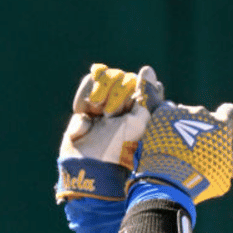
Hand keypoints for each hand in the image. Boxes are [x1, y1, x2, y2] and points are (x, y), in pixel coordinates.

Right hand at [55, 64, 162, 202]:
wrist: (90, 164)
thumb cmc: (119, 146)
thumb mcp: (139, 122)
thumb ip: (147, 95)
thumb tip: (148, 69)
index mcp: (139, 106)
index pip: (134, 81)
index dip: (127, 92)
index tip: (124, 111)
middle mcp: (123, 102)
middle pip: (117, 78)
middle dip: (111, 96)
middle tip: (109, 117)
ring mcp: (104, 102)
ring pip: (102, 79)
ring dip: (98, 96)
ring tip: (98, 115)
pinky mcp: (86, 104)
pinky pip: (86, 84)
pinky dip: (84, 98)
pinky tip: (85, 112)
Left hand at [133, 101, 232, 203]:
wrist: (172, 182)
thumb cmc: (201, 183)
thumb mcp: (221, 176)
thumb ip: (221, 159)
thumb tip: (219, 159)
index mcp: (222, 125)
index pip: (230, 112)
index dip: (226, 121)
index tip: (221, 131)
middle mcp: (202, 113)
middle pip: (201, 115)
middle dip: (197, 129)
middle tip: (189, 149)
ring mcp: (180, 112)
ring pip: (180, 113)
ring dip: (178, 125)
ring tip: (170, 145)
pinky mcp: (160, 114)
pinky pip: (157, 102)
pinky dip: (155, 101)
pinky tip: (152, 98)